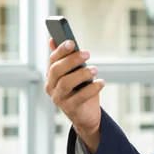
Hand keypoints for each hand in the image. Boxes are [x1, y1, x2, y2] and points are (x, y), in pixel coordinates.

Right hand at [45, 38, 104, 152]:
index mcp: (52, 75)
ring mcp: (59, 98)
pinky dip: (92, 88)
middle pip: (56, 70)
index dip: (60, 50)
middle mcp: (51, 86)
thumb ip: (65, 58)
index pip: (52, 60)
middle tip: (87, 54)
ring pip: (66, 83)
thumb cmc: (80, 89)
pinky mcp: (70, 108)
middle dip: (71, 60)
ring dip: (82, 74)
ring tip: (95, 69)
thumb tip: (53, 39)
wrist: (86, 114)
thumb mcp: (73, 72)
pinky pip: (80, 97)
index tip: (71, 42)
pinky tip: (101, 82)